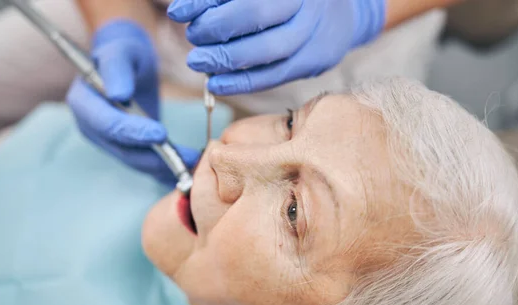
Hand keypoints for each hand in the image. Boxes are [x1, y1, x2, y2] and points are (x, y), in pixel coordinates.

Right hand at [67, 20, 199, 184]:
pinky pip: (144, 161)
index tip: (161, 134)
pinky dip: (165, 165)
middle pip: (122, 149)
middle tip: (187, 158)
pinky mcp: (123, 148)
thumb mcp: (121, 51)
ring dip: (164, 164)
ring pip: (135, 160)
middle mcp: (91, 127)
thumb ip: (116, 68)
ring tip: (193, 161)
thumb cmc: (124, 52)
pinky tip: (187, 165)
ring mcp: (106, 141)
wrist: (127, 64)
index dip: (133, 132)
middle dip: (155, 156)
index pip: (107, 124)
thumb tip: (118, 94)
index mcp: (83, 102)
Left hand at [167, 0, 385, 94]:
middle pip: (256, 16)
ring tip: (200, 62)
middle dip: (216, 29)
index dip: (205, 2)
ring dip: (227, 60)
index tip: (178, 12)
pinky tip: (218, 84)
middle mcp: (306, 3)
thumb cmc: (287, 1)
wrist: (339, 15)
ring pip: (268, 50)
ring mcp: (314, 32)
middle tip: (193, 38)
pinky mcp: (315, 61)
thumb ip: (225, 0)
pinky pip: (275, 76)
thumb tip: (183, 11)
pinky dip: (243, 83)